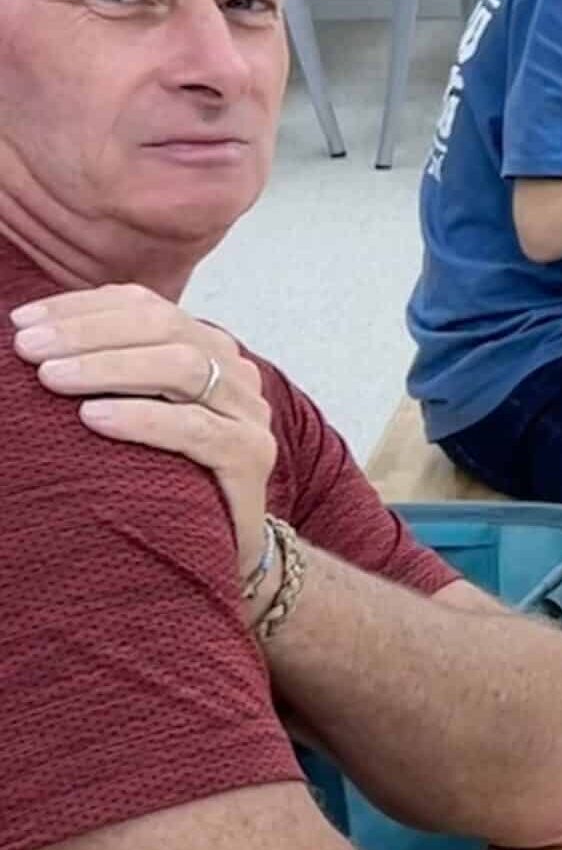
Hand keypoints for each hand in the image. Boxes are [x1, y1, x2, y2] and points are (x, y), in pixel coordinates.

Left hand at [12, 285, 275, 597]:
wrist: (222, 543)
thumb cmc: (164, 475)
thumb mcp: (134, 409)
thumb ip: (107, 371)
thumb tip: (29, 336)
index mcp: (206, 349)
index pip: (146, 306)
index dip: (82, 307)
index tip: (22, 320)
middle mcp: (233, 372)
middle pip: (165, 328)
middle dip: (88, 333)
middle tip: (29, 348)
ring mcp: (248, 413)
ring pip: (183, 368)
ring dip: (109, 369)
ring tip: (51, 377)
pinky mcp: (251, 456)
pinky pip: (196, 429)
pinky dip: (142, 418)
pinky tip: (94, 417)